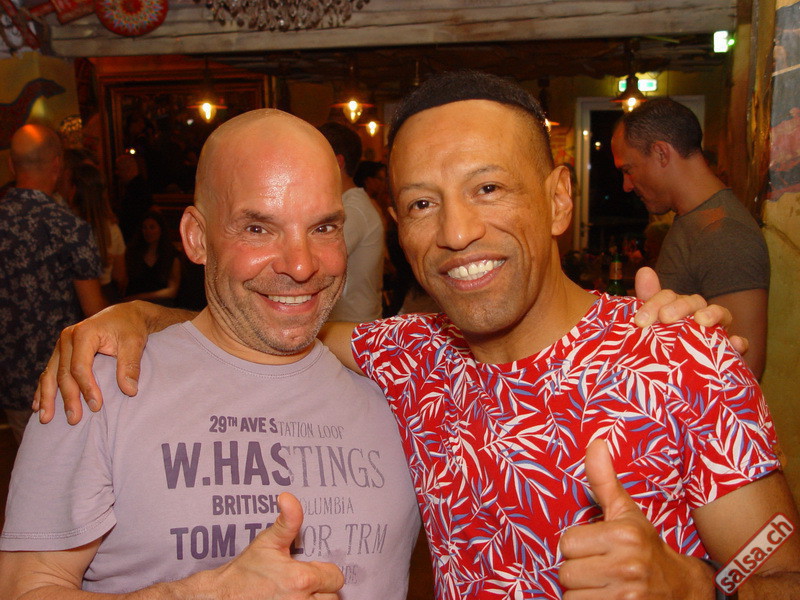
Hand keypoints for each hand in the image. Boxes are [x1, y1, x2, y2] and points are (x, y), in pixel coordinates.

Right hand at [34, 302, 149, 424]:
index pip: (80, 367)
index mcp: (83, 333)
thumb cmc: (130, 328)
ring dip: (48, 397)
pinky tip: (38, 405)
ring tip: (46, 418)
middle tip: (74, 419)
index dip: (87, 388)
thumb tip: (130, 391)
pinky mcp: (62, 351)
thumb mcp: (134, 343)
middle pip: (63, 373)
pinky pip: (49, 371)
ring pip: (50, 374)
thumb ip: (130, 365)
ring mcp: (62, 345)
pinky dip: (43, 388)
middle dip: (68, 398)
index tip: (96, 407)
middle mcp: (67, 338)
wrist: (126, 314)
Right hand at [198, 492, 343, 598]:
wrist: (222, 596)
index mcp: (301, 579)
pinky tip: (292, 599)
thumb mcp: (268, 541)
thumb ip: (288, 520)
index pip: (335, 578)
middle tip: (304, 582)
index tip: (310, 570)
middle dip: (321, 588)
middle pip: (332, 596)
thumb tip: (288, 497)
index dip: (325, 572)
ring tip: (299, 592)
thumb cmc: (245, 570)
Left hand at [558, 439, 709, 598]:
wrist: (682, 590)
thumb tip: (595, 440)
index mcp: (624, 535)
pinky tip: (607, 598)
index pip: (566, 543)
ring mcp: (629, 596)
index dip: (578, 547)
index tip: (598, 548)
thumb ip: (604, 480)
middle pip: (566, 572)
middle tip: (601, 569)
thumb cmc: (645, 546)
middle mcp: (628, 566)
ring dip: (583, 593)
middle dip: (579, 572)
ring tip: (604, 585)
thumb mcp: (626, 512)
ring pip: (572, 596)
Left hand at [632, 267, 746, 354]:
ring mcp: (717, 330)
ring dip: (713, 314)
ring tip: (701, 320)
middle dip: (679, 307)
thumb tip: (644, 270)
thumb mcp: (650, 324)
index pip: (668, 296)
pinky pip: (740, 344)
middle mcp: (698, 314)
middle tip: (665, 317)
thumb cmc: (662, 345)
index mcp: (677, 306)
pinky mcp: (729, 351)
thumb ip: (647, 299)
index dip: (654, 304)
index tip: (639, 321)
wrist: (676, 378)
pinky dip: (740, 342)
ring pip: (722, 314)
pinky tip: (736, 343)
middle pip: (693, 302)